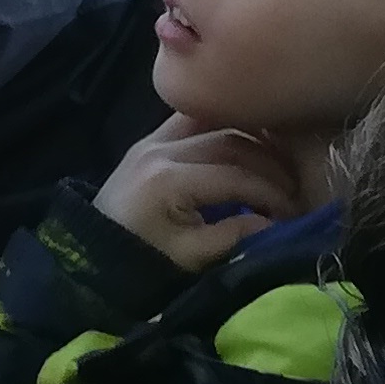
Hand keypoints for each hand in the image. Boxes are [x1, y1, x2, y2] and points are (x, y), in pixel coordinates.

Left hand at [95, 117, 306, 275]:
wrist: (90, 255)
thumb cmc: (139, 263)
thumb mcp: (190, 257)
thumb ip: (236, 235)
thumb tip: (278, 221)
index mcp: (168, 180)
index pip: (236, 175)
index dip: (272, 192)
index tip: (295, 209)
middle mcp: (160, 149)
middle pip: (230, 141)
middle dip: (269, 165)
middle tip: (294, 187)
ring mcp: (153, 139)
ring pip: (215, 122)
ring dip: (251, 138)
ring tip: (277, 163)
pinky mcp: (150, 139)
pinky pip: (193, 120)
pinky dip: (223, 126)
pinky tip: (246, 142)